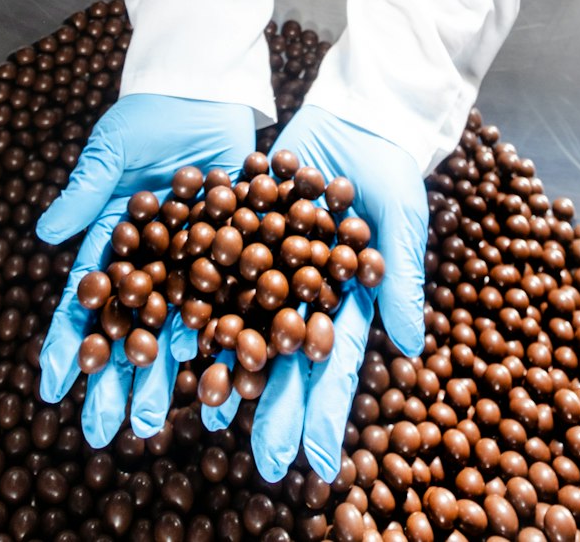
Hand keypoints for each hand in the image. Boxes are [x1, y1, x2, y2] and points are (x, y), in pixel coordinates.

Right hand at [35, 93, 255, 444]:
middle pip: (130, 328)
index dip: (68, 343)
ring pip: (178, 329)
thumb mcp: (112, 149)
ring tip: (155, 423)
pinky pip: (233, 305)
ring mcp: (193, 263)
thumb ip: (86, 190)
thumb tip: (45, 233)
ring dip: (167, 377)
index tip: (51, 389)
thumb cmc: (148, 114)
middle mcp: (151, 261)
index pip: (85, 299)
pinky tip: (228, 384)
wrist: (205, 91)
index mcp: (113, 240)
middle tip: (105, 433)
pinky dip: (230, 343)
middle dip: (116, 381)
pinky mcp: (236, 255)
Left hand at [204, 103, 427, 482]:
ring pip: (242, 323)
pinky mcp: (242, 232)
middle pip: (284, 357)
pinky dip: (194, 303)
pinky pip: (215, 271)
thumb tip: (409, 347)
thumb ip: (398, 279)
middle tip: (259, 463)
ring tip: (200, 411)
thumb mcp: (401, 219)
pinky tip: (169, 336)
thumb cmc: (391, 169)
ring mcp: (272, 265)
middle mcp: (305, 293)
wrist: (355, 116)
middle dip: (272, 409)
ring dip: (222, 366)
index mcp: (347, 301)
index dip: (325, 411)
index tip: (317, 463)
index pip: (334, 363)